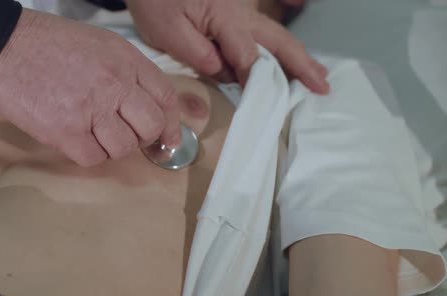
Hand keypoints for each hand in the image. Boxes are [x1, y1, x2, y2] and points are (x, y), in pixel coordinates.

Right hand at [0, 9, 180, 166]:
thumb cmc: (45, 44)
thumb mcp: (99, 44)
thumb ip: (125, 72)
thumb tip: (143, 104)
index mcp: (125, 60)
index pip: (165, 98)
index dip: (171, 123)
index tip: (168, 137)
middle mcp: (114, 84)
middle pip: (152, 126)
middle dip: (144, 137)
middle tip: (127, 135)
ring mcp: (91, 109)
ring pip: (125, 147)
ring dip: (113, 146)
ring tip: (94, 133)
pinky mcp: (65, 132)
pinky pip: (94, 158)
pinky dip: (89, 154)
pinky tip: (76, 138)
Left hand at [125, 0, 328, 93]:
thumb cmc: (155, 1)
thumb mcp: (168, 32)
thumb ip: (199, 54)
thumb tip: (228, 74)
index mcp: (225, 17)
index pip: (248, 57)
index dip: (256, 82)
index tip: (263, 103)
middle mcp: (241, 11)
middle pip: (277, 41)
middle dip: (302, 64)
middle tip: (323, 86)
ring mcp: (242, 8)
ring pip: (275, 34)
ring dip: (297, 55)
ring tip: (317, 75)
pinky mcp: (236, 10)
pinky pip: (264, 29)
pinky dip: (280, 45)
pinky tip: (292, 54)